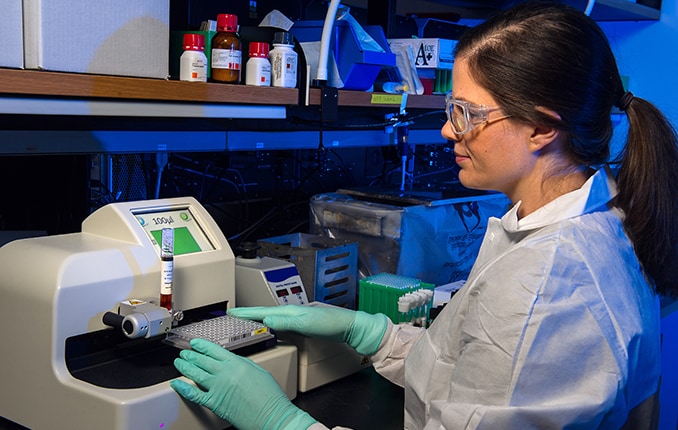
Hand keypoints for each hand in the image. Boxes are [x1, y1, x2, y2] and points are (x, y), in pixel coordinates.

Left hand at [170, 338, 316, 429]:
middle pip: (202, 360)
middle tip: (184, 352)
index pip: (214, 350)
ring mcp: (218, 388)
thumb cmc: (270, 396)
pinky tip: (177, 383)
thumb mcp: (259, 371)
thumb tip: (232, 361)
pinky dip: (183, 388)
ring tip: (179, 363)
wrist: (271, 415)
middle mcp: (225, 373)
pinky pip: (194, 394)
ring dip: (185, 367)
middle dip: (191, 355)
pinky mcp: (214, 402)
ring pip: (196, 374)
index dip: (202, 345)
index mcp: (237, 363)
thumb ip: (243, 364)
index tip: (195, 343)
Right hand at [229, 304, 388, 355]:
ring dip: (257, 318)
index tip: (230, 312)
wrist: (351, 326)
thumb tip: (266, 319)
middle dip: (248, 313)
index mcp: (290, 310)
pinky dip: (270, 323)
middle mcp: (292, 312)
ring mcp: (298, 317)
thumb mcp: (307, 323)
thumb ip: (286, 321)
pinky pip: (280, 323)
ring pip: (272, 317)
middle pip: (265, 312)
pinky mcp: (303, 324)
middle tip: (233, 315)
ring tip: (245, 320)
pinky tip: (270, 327)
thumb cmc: (333, 323)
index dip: (246, 313)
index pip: (263, 311)